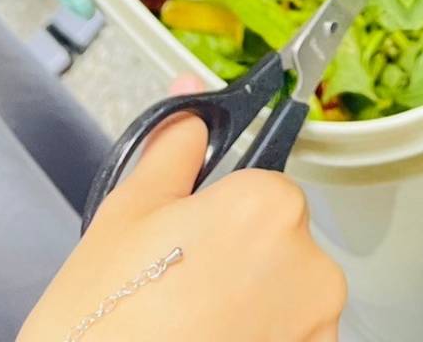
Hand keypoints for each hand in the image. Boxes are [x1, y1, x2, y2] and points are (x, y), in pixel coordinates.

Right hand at [17, 116, 345, 341]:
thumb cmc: (104, 322)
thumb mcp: (126, 216)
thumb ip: (171, 150)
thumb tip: (189, 105)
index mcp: (269, 205)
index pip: (259, 187)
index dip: (215, 213)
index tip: (184, 242)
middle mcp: (311, 264)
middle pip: (276, 240)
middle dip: (234, 258)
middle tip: (175, 289)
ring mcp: (318, 326)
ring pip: (284, 293)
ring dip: (249, 304)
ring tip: (186, 327)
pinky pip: (290, 336)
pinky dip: (258, 338)